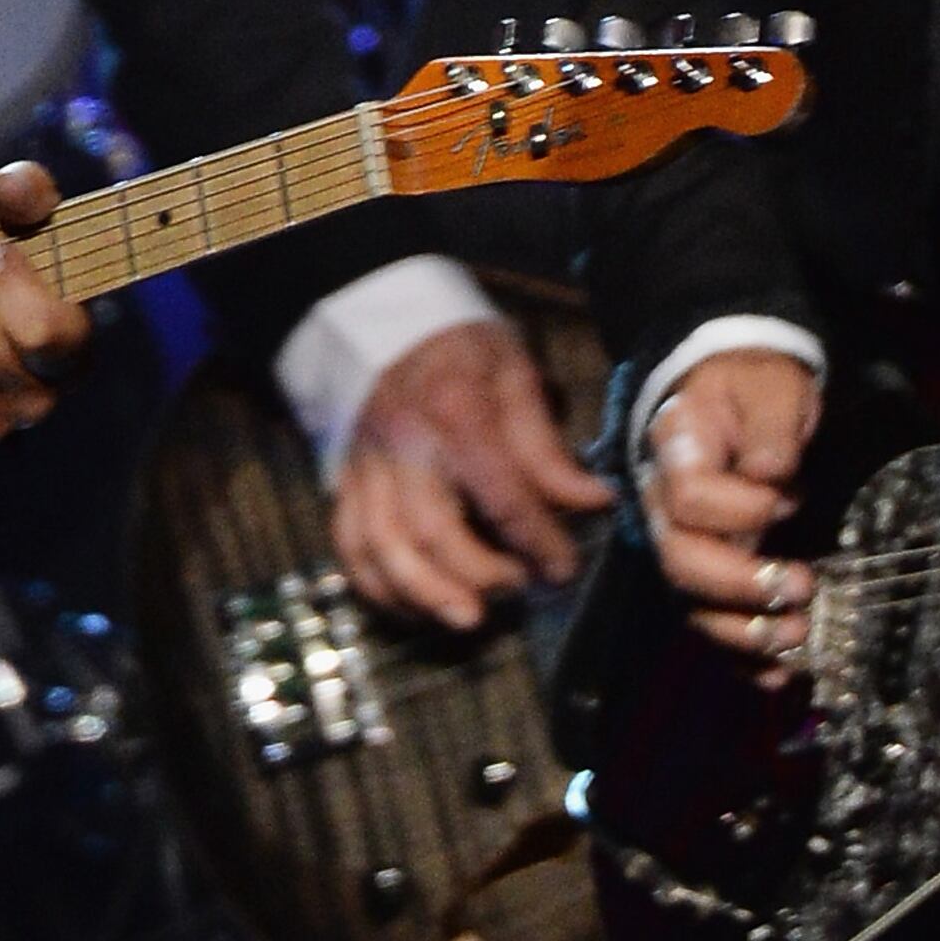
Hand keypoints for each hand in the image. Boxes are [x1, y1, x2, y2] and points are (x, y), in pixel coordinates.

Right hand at [330, 316, 612, 628]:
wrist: (386, 321)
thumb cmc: (461, 350)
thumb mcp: (514, 374)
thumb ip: (545, 445)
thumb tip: (593, 501)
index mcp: (453, 412)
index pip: (500, 492)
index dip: (538, 539)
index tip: (565, 569)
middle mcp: (402, 444)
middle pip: (431, 528)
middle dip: (477, 575)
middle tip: (519, 592)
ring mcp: (366, 466)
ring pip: (381, 545)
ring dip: (423, 593)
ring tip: (467, 619)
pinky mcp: (346, 482)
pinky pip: (350, 544)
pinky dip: (377, 585)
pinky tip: (415, 607)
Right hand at [640, 343, 826, 662]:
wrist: (738, 394)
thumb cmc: (755, 388)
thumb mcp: (771, 386)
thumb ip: (771, 424)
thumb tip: (772, 474)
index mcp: (677, 452)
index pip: (689, 497)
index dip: (739, 509)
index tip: (790, 500)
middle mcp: (666, 505)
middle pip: (681, 561)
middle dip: (740, 585)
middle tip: (801, 586)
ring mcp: (683, 543)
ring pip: (691, 604)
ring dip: (745, 632)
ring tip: (799, 635)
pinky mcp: (706, 573)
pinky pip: (710, 623)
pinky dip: (742, 659)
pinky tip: (778, 674)